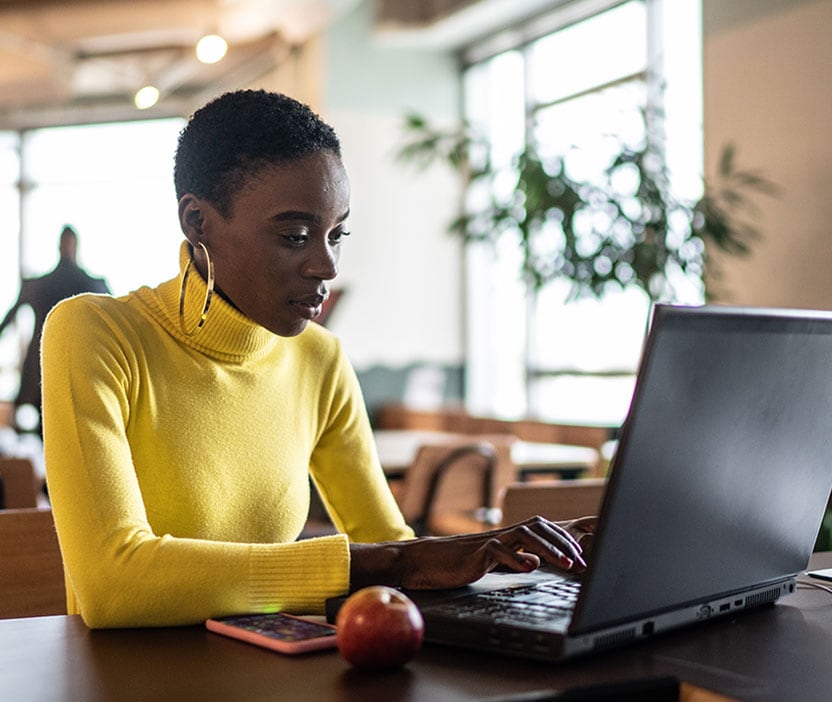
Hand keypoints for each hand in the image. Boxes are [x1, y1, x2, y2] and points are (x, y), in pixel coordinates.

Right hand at [350, 515, 596, 591]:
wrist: (420, 561)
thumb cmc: (453, 564)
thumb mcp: (488, 561)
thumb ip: (510, 559)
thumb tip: (534, 561)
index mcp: (505, 536)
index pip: (541, 528)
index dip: (563, 537)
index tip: (582, 553)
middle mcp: (499, 534)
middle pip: (538, 525)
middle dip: (564, 542)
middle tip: (581, 561)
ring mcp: (487, 541)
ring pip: (524, 534)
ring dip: (549, 549)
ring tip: (565, 564)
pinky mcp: (474, 552)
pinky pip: (498, 551)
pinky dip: (516, 558)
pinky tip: (529, 567)